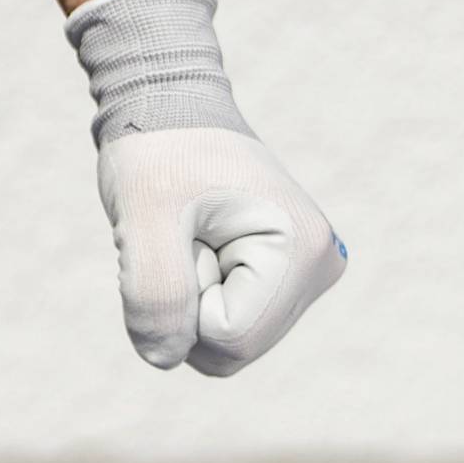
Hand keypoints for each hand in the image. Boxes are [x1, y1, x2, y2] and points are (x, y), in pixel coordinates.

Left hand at [69, 0, 343, 372]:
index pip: (228, 340)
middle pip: (233, 350)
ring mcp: (308, 274)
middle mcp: (321, 266)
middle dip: (188, 302)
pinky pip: (228, 324)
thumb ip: (155, 294)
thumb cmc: (157, 151)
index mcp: (302, 249)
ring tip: (189, 235)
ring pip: (228, 343)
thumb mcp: (142, 215)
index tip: (180, 234)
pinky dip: (197, 292)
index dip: (182, 301)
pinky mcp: (286, 277)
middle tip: (181, 234)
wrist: (169, 104)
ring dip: (190, 297)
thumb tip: (167, 357)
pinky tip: (198, 243)